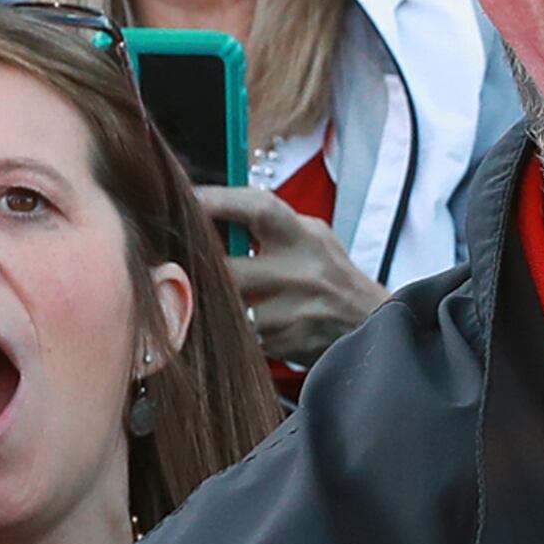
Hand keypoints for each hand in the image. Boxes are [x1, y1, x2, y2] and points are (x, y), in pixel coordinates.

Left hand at [196, 187, 388, 363]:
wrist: (370, 323)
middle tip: (172, 257)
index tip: (184, 200)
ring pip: (229, 305)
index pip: (256, 209)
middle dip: (199, 264)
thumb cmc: (329, 272)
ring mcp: (292, 312)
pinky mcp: (283, 344)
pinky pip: (240, 334)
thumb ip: (266, 223)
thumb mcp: (310, 234)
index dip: (216, 201)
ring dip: (213, 299)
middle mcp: (299, 272)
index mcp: (303, 236)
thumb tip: (206, 206)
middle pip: (227, 267)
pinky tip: (235, 319)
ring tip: (206, 290)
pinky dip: (231, 326)